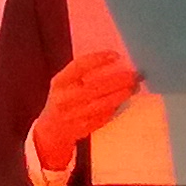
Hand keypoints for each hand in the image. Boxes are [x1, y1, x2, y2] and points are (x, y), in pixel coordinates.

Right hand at [31, 48, 140, 171]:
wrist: (51, 129)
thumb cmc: (63, 99)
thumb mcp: (64, 83)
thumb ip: (82, 73)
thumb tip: (114, 62)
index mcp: (59, 83)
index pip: (79, 66)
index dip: (98, 59)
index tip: (116, 55)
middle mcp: (64, 99)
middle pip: (94, 87)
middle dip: (117, 80)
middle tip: (133, 74)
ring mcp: (73, 115)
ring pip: (101, 104)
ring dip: (120, 95)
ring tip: (133, 87)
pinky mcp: (83, 128)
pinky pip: (103, 116)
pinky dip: (115, 107)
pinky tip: (123, 100)